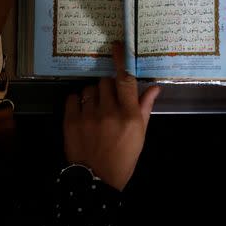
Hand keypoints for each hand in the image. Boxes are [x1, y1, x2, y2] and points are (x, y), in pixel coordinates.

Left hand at [63, 42, 161, 190]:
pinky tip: (83, 112)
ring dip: (93, 95)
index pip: (126, 80)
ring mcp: (88, 115)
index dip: (121, 61)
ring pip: (90, 89)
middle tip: (109, 101)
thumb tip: (154, 87)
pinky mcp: (71, 120)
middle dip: (108, 87)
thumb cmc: (123, 157)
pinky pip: (73, 98)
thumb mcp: (140, 135)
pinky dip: (78, 102)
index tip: (117, 46)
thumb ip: (144, 109)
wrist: (96, 179)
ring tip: (96, 111)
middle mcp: (109, 112)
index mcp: (130, 115)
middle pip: (106, 82)